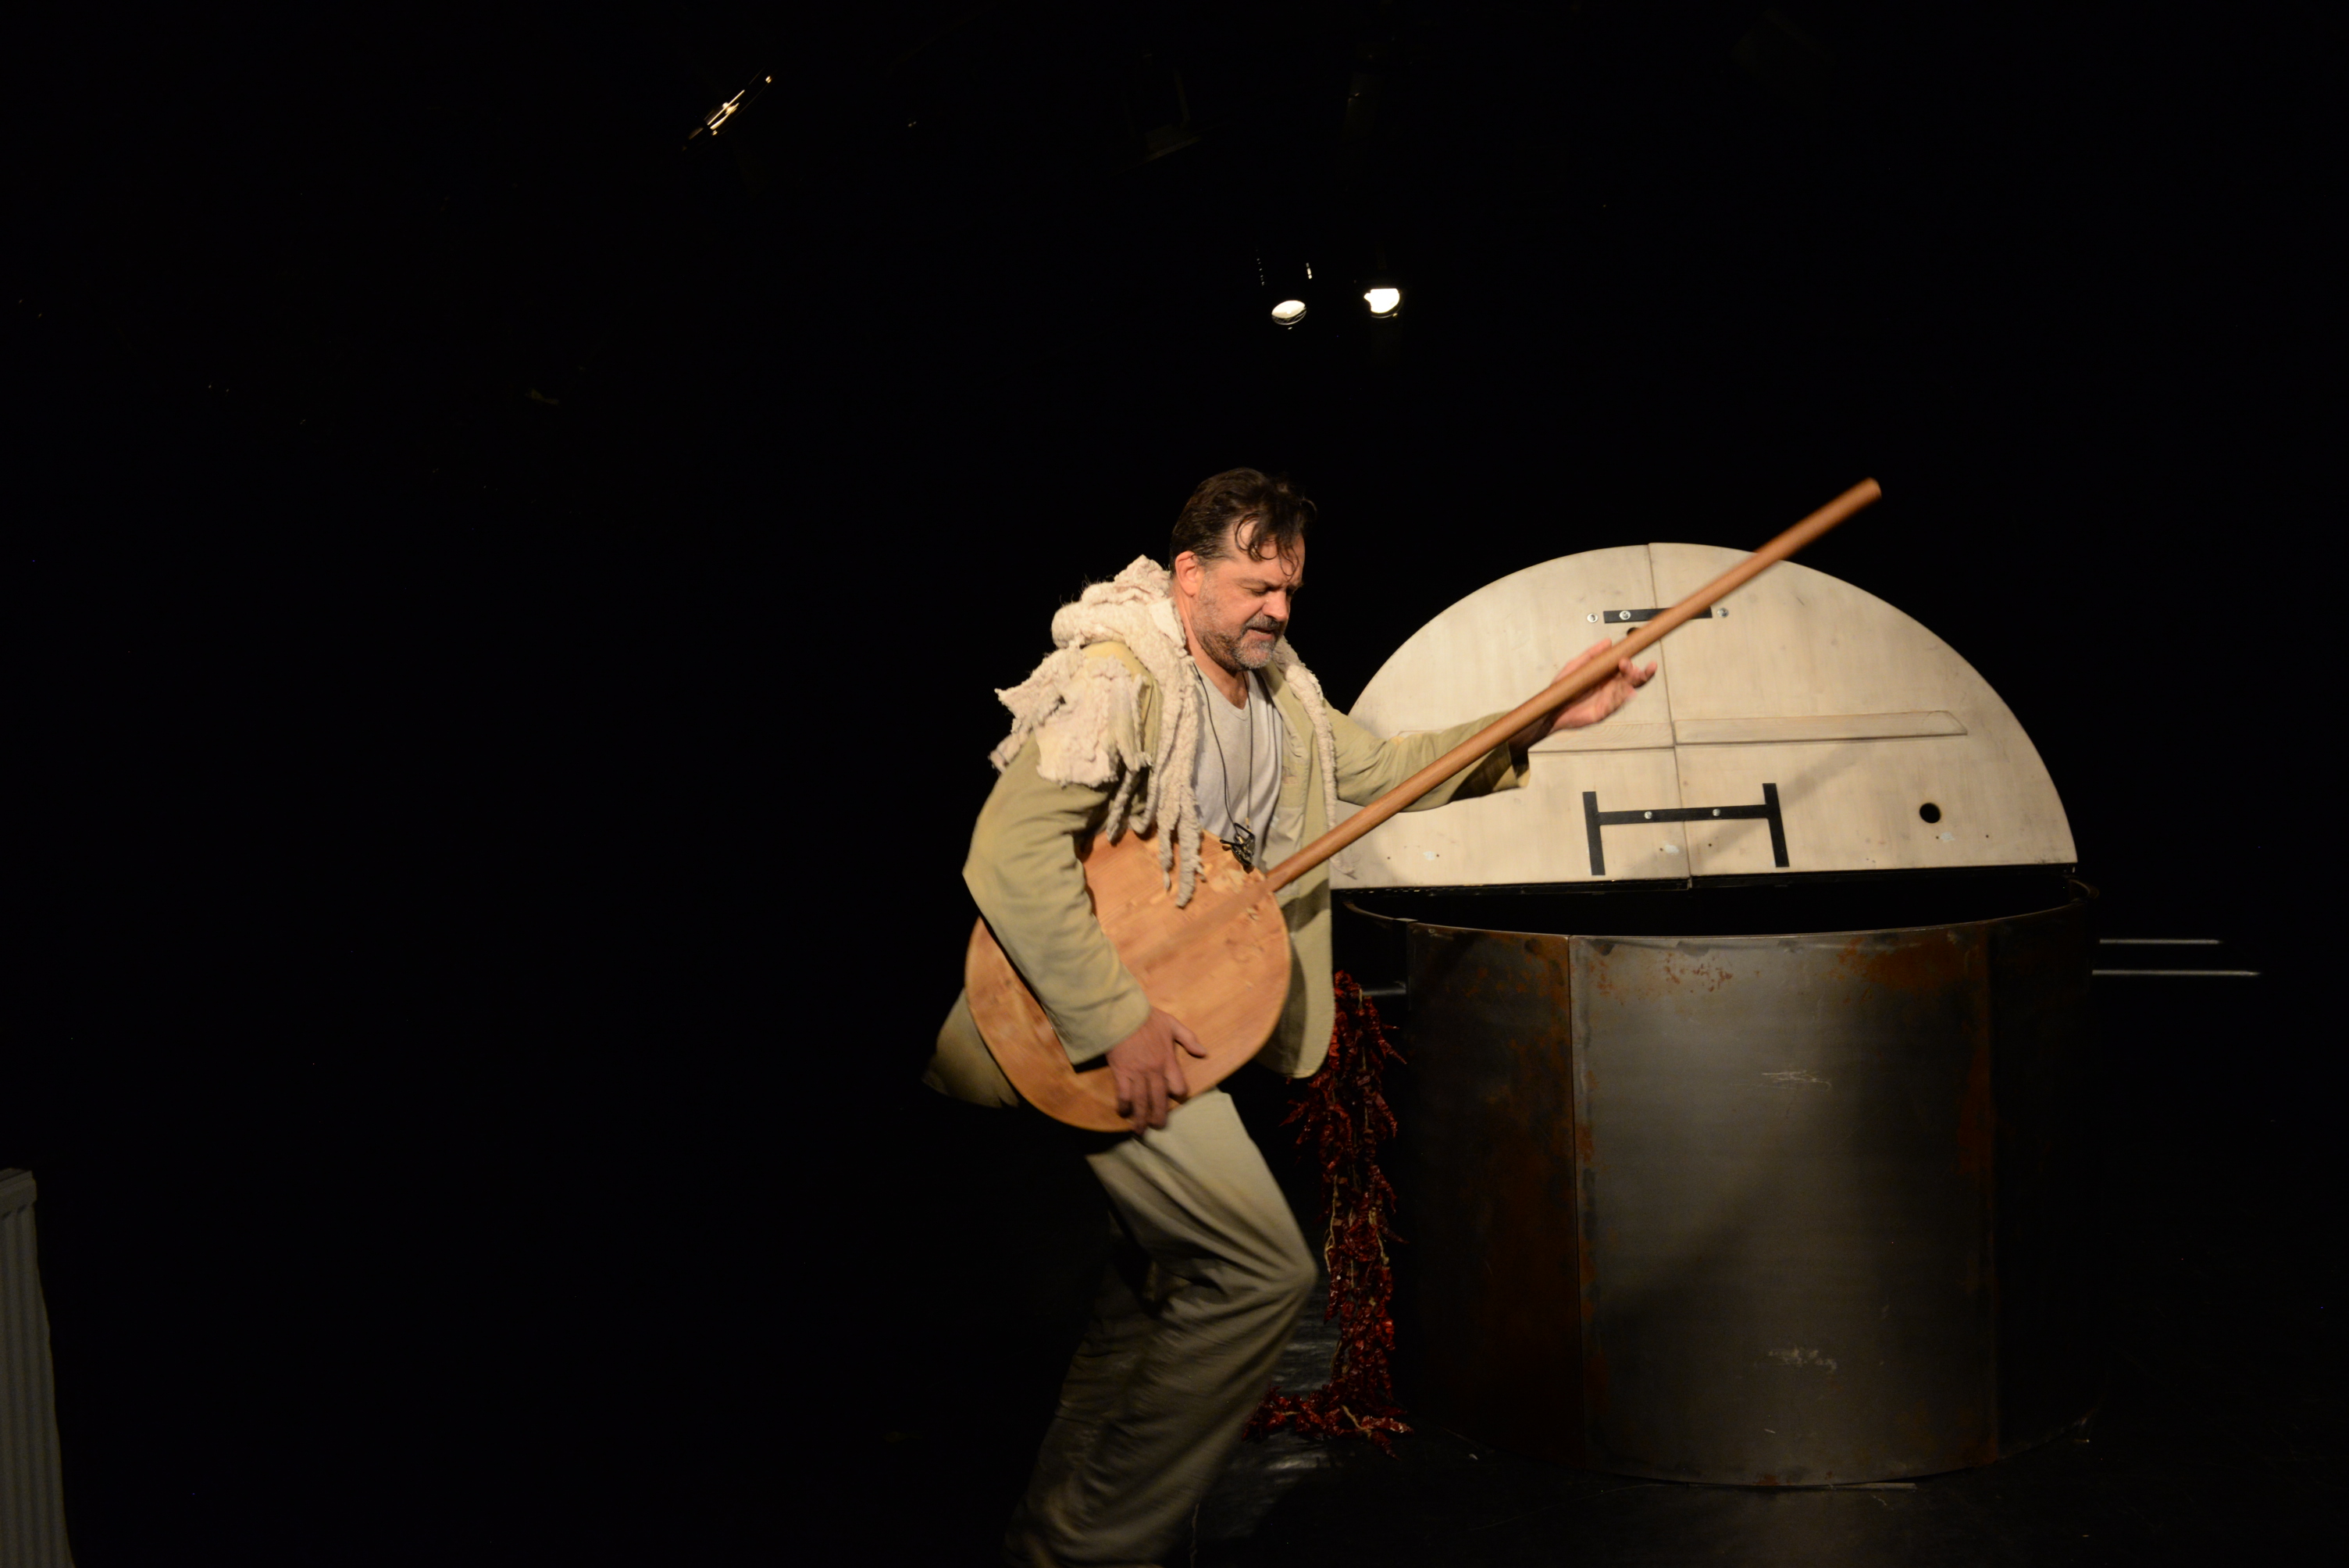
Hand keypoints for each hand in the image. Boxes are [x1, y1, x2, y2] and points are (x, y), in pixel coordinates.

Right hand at [1104, 1008, 1209, 1133]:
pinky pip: (1123, 1094)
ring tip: (1140, 1130)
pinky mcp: (1121, 1073)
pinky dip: (1123, 1105)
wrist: (1121, 1013)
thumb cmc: (1146, 1018)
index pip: (1178, 1085)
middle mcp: (1154, 1071)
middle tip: (1158, 1127)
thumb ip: (1189, 1039)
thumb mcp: (1172, 1024)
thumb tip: (1204, 1053)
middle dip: (1158, 1116)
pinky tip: (1123, 1113)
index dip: (1178, 1093)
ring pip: (1141, 1101)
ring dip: (1141, 1117)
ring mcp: (1137, 1073)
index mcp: (1168, 1060)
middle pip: (1159, 1099)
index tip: (1176, 1097)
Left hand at [1512, 638, 1658, 747]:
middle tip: (1630, 665)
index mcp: (1606, 676)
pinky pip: (1615, 703)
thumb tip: (1608, 642)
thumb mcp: (1576, 666)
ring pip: (1627, 691)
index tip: (1631, 655)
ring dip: (1630, 682)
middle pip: (1632, 681)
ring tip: (1628, 672)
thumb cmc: (1563, 689)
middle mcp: (1610, 688)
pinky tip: (1625, 690)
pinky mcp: (1604, 711)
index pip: (1625, 669)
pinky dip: (1620, 696)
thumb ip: (1592, 654)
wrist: (1551, 708)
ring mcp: (1608, 700)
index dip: (1631, 663)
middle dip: (1638, 673)